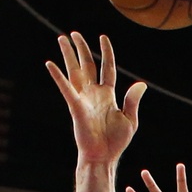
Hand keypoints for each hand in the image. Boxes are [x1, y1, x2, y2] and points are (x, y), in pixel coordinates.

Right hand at [46, 32, 145, 167]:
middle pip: (87, 65)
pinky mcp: (75, 106)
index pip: (107, 68)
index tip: (103, 37)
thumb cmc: (116, 142)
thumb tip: (141, 84)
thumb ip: (133, 101)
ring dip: (68, 55)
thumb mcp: (130, 120)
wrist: (104, 157)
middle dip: (81, 48)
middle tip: (74, 33)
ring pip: (75, 71)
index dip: (106, 52)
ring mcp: (83, 99)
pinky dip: (58, 76)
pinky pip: (66, 88)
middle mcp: (94, 94)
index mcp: (108, 95)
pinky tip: (50, 64)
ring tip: (62, 38)